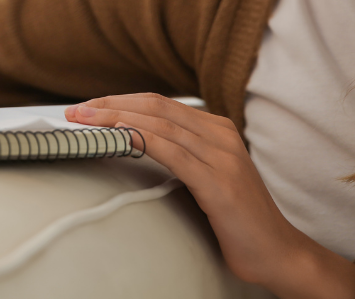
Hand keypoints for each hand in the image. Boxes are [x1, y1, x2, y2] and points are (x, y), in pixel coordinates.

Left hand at [65, 93, 354, 298]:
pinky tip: (118, 138)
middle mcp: (221, 135)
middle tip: (76, 110)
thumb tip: (133, 144)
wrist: (278, 252)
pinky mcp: (220, 183)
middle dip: (111, 105)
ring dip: (117, 120)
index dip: (120, 101)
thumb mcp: (206, 176)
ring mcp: (223, 157)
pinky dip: (142, 141)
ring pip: (160, 125)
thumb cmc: (237, 219)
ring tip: (86, 122)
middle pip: (155, 107)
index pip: (159, 104)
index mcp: (217, 128)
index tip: (89, 107)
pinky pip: (173, 153)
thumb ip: (180, 155)